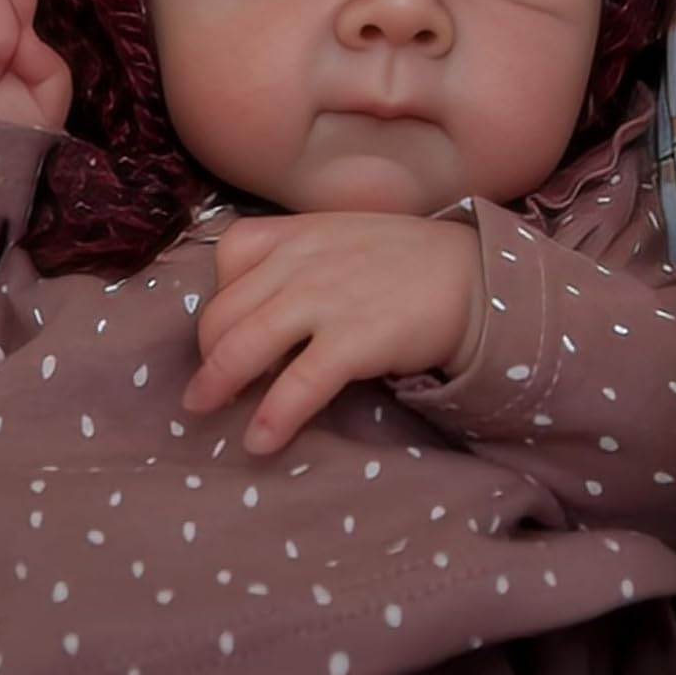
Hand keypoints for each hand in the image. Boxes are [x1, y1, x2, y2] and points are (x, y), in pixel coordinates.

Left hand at [182, 212, 482, 453]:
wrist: (472, 274)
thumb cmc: (403, 261)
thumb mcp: (340, 238)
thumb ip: (298, 261)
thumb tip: (256, 312)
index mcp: (297, 233)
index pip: (228, 255)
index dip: (218, 298)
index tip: (224, 331)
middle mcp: (301, 262)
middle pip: (224, 310)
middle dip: (207, 352)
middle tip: (208, 385)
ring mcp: (326, 299)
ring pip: (244, 344)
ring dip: (217, 384)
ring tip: (203, 412)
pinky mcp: (356, 339)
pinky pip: (298, 382)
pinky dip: (273, 415)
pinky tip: (260, 441)